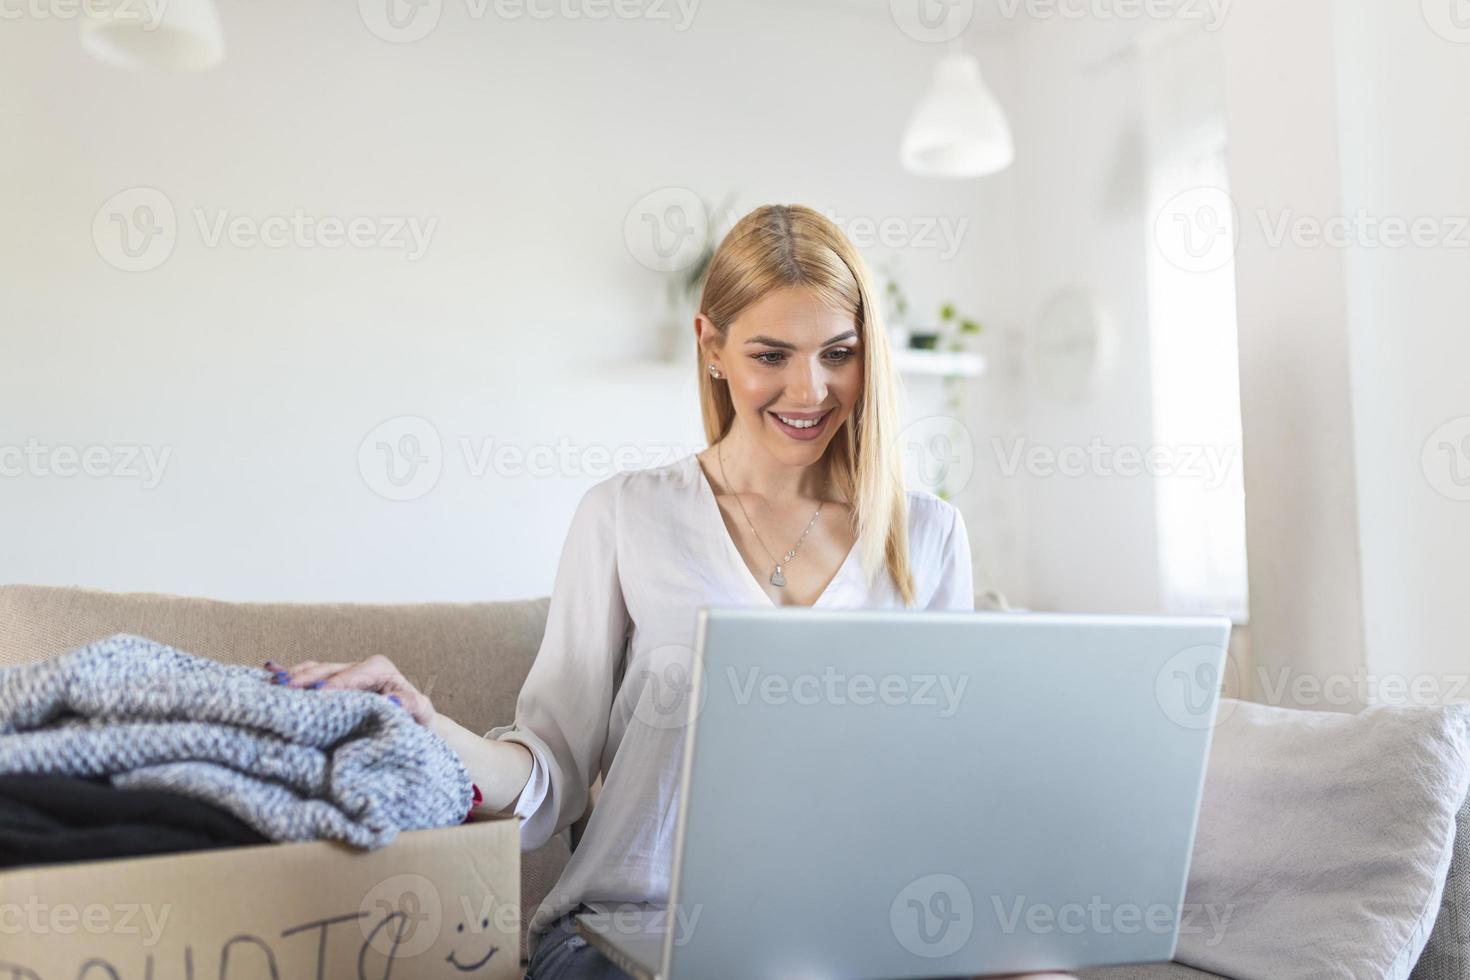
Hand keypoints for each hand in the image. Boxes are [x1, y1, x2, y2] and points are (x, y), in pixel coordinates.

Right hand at [265, 654, 435, 726]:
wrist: (412, 727)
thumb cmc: (416, 720)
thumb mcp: (420, 712)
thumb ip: (411, 704)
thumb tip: (392, 700)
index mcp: (378, 668)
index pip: (350, 675)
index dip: (333, 685)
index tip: (317, 697)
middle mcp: (356, 667)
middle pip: (324, 670)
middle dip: (304, 680)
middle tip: (283, 692)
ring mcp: (340, 675)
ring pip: (311, 672)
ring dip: (291, 681)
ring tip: (269, 690)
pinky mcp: (328, 686)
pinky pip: (305, 679)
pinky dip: (288, 681)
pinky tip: (266, 684)